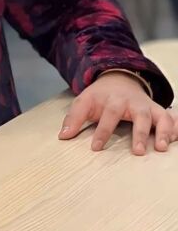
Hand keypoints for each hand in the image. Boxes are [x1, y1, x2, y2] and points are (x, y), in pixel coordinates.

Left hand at [58, 71, 176, 154]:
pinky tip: (172, 143)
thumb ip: (73, 118)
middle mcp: (131, 102)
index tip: (96, 148)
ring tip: (162, 148)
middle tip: (138, 151)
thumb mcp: (83, 102)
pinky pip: (170, 118)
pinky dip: (174, 129)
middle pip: (138, 115)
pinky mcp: (157, 111)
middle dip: (139, 133)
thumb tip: (63, 136)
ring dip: (162, 131)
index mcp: (111, 99)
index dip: (102, 132)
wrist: (119, 79)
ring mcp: (146, 106)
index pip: (107, 116)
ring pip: (158, 116)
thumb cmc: (100, 96)